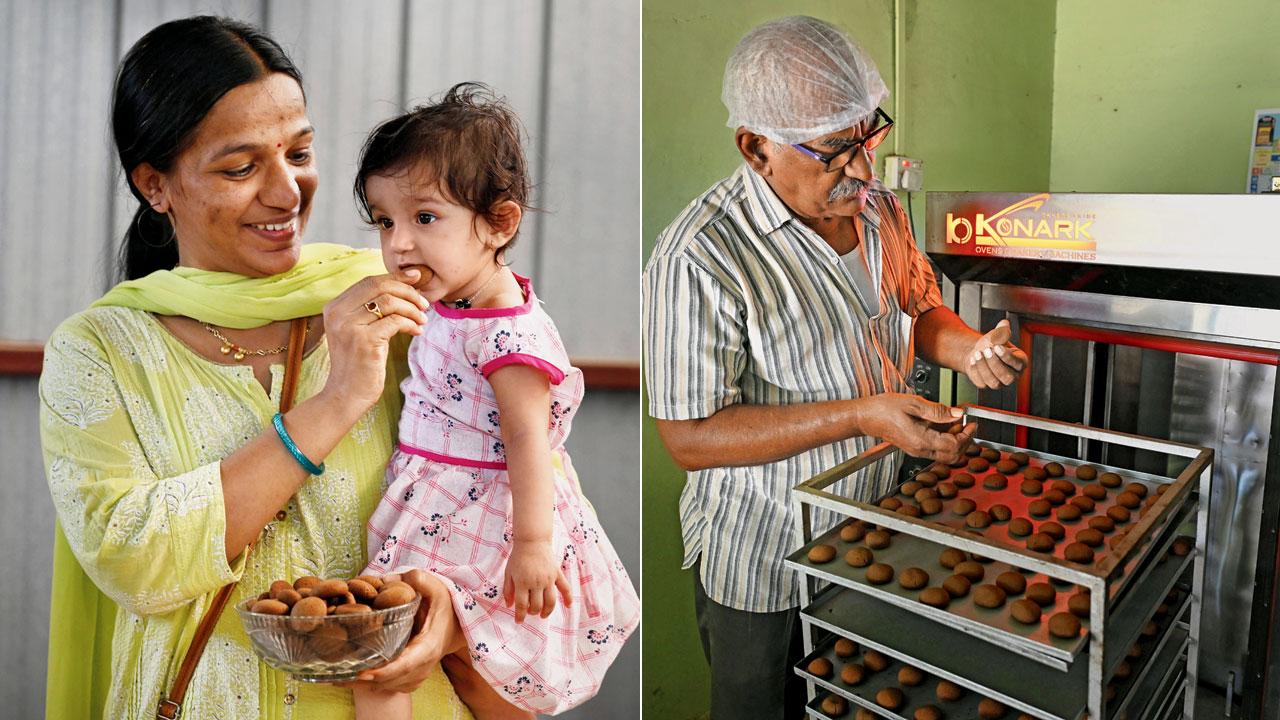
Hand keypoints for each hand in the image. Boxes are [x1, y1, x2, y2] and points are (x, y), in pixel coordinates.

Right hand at [320, 272, 427, 412]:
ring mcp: (349, 326)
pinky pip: (395, 321)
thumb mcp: (359, 330)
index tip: (416, 278)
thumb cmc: (358, 363)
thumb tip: (403, 286)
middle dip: (407, 291)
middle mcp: (338, 313)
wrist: (345, 395)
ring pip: (389, 302)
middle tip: (423, 304)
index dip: (395, 277)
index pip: (369, 281)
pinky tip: (417, 331)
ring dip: (412, 309)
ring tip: (422, 320)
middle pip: (379, 286)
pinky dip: (411, 324)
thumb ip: (371, 309)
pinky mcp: (364, 340)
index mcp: (334, 307)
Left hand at [346, 569, 461, 693]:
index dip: (383, 672)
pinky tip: (358, 677)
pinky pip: (394, 686)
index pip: (406, 665)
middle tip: (337, 677)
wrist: (457, 622)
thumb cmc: (444, 603)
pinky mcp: (414, 676)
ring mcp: (421, 673)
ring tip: (340, 679)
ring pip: (391, 687)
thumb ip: (415, 579)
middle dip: (365, 681)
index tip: (362, 673)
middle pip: (393, 680)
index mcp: (429, 645)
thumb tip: (387, 579)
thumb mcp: (434, 585)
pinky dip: (376, 685)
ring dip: (367, 686)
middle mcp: (425, 664)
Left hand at [503, 539, 571, 622]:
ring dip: (547, 611)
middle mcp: (536, 582)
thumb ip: (508, 590)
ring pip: (550, 601)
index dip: (520, 616)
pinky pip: (565, 588)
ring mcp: (548, 578)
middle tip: (530, 612)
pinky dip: (568, 598)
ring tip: (542, 615)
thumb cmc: (518, 557)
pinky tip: (568, 606)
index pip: (521, 605)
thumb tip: (509, 605)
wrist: (532, 540)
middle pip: (536, 605)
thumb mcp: (508, 573)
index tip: (519, 621)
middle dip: (532, 612)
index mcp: (522, 582)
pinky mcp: (557, 574)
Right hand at [856, 393, 976, 463]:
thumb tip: (957, 414)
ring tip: (956, 423)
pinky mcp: (914, 447)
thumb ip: (937, 410)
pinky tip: (943, 425)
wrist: (865, 417)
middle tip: (968, 425)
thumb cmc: (883, 409)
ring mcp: (917, 450)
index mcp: (921, 439)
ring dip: (956, 441)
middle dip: (965, 441)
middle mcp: (920, 449)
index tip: (971, 423)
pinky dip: (946, 440)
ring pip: (946, 455)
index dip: (967, 435)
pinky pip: (936, 450)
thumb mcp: (913, 403)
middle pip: (953, 455)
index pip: (954, 445)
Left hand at [962, 319, 1027, 388]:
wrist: (978, 352)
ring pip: (994, 382)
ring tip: (977, 354)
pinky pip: (982, 383)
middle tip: (986, 350)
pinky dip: (976, 371)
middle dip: (995, 363)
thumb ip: (1002, 331)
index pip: (1018, 363)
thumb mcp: (997, 335)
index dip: (1007, 356)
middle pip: (1007, 376)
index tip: (997, 347)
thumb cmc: (991, 344)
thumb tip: (1004, 324)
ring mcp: (999, 382)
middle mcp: (1012, 375)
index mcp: (1019, 362)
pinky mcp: (986, 385)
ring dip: (984, 367)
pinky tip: (973, 360)